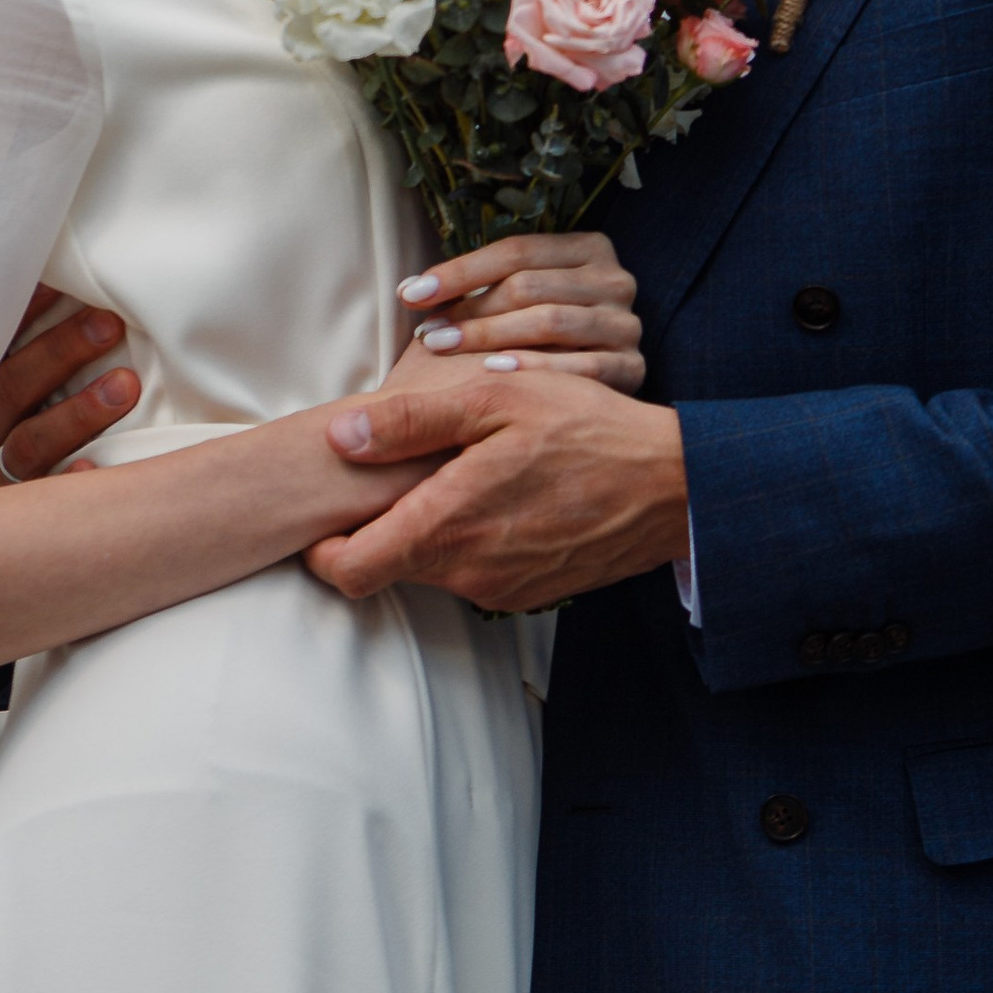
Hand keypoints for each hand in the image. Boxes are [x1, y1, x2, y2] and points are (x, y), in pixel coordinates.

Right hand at [0, 289, 140, 495]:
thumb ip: (4, 366)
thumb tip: (50, 293)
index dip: (24, 315)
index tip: (64, 285)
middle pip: (12, 389)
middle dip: (61, 352)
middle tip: (109, 324)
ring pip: (30, 445)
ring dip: (77, 414)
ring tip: (125, 386)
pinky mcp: (9, 528)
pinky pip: (40, 509)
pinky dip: (66, 486)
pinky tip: (93, 469)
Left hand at [304, 367, 687, 614]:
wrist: (670, 486)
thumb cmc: (584, 430)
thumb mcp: (496, 399)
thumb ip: (412, 420)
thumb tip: (339, 435)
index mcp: (447, 527)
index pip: (348, 571)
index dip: (322, 548)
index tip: (325, 511)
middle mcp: (468, 572)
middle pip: (387, 565)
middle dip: (375, 526)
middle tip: (388, 472)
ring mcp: (501, 589)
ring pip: (432, 567)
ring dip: (427, 529)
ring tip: (450, 470)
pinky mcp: (530, 593)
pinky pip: (475, 571)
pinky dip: (468, 539)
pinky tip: (493, 492)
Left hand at [389, 231, 642, 389]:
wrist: (614, 406)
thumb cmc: (549, 337)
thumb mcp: (530, 298)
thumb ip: (488, 287)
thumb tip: (411, 291)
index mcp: (588, 248)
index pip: (516, 251)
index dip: (460, 271)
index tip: (411, 293)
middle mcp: (613, 280)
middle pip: (530, 287)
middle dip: (471, 310)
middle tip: (427, 334)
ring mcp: (626, 324)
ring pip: (550, 321)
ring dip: (491, 337)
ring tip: (447, 351)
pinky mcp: (634, 367)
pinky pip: (579, 367)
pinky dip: (535, 369)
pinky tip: (495, 375)